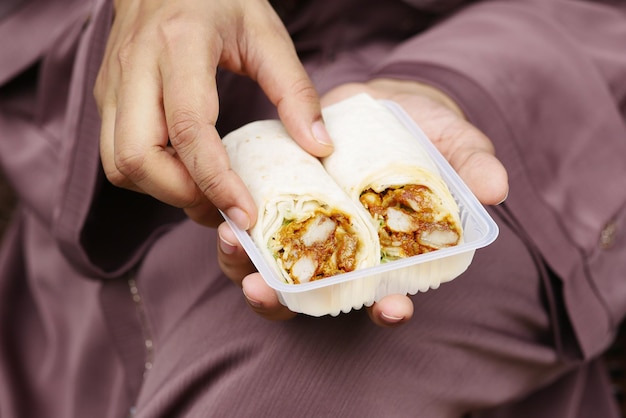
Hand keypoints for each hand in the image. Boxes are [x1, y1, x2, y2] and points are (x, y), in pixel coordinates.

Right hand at [93, 0, 332, 228]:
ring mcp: (113, 84)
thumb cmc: (219, 0)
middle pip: (137, 158)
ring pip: (119, 164)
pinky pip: (118, 154)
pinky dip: (151, 176)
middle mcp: (135, 67)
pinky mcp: (106, 97)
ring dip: (162, 191)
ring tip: (205, 191)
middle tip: (223, 205)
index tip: (245, 215)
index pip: (189, 129)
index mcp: (179, 45)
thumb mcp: (266, 35)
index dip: (216, 182)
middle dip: (181, 196)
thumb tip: (318, 148)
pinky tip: (184, 169)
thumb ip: (295, 91)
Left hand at [218, 78, 508, 326]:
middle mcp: (343, 255)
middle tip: (267, 292)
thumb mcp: (451, 142)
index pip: (389, 296)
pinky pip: (253, 235)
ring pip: (275, 272)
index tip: (390, 308)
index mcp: (388, 255)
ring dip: (249, 270)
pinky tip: (224, 219)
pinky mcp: (281, 210)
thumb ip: (471, 164)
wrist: (381, 106)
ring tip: (233, 246)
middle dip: (289, 302)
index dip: (389, 308)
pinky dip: (236, 234)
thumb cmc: (421, 133)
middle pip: (316, 296)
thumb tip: (497, 188)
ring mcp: (309, 235)